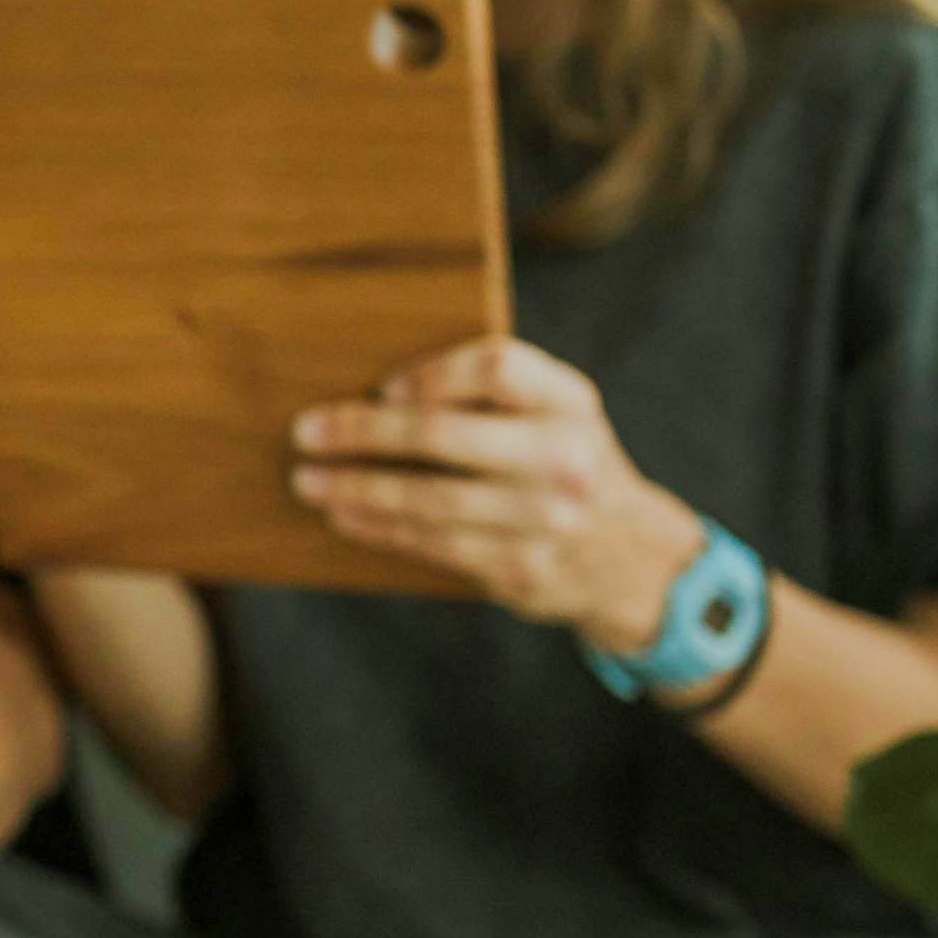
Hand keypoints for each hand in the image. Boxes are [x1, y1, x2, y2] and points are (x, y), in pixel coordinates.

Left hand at [290, 337, 700, 646]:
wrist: (631, 556)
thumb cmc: (563, 463)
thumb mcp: (556, 414)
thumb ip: (497, 395)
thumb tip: (378, 387)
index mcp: (569, 402)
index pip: (497, 367)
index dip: (432, 375)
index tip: (383, 387)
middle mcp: (563, 458)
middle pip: (445, 436)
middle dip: (364, 432)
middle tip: (307, 431)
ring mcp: (545, 521)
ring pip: (430, 501)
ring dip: (358, 489)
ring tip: (308, 480)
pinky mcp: (521, 569)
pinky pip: (434, 545)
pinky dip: (381, 528)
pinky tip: (345, 515)